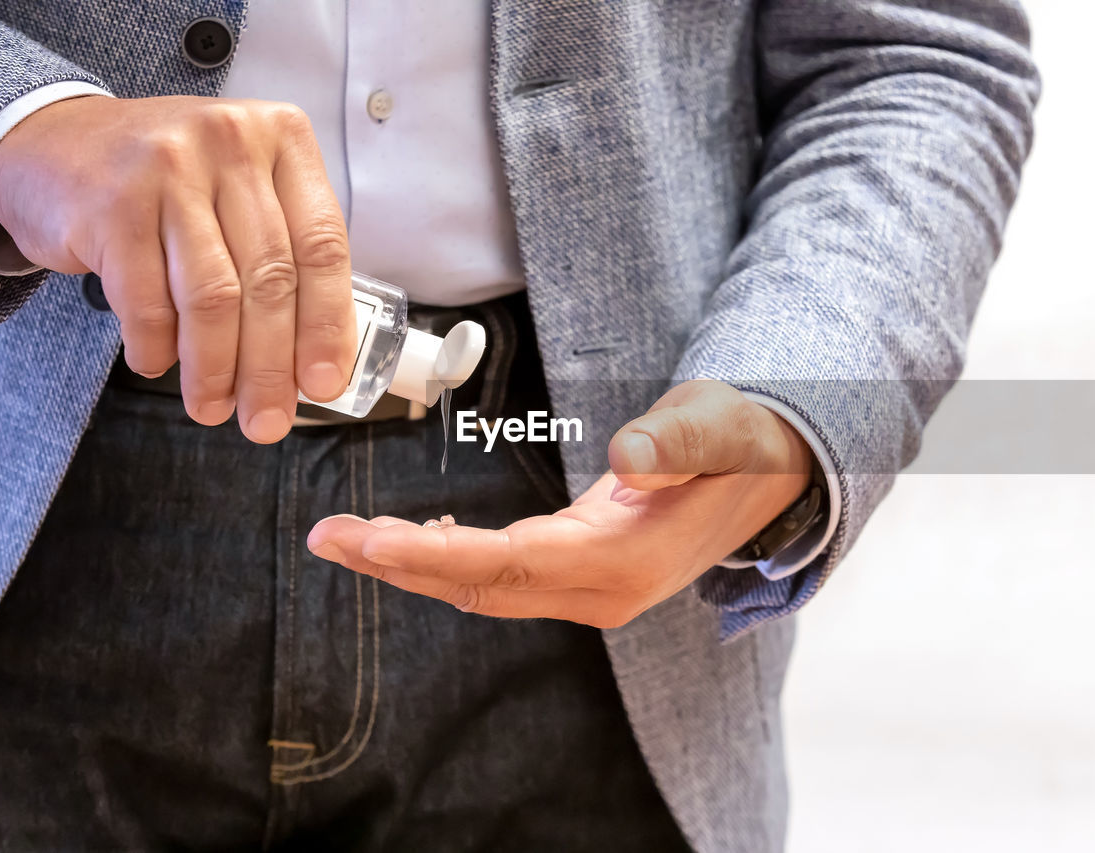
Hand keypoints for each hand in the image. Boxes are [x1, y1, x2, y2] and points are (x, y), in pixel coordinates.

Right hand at [0, 95, 355, 442]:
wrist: (53, 144)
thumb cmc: (171, 185)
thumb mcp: (241, 195)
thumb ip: (287, 257)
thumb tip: (320, 362)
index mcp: (283, 138)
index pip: (322, 246)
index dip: (327, 325)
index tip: (324, 383)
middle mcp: (230, 141)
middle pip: (269, 278)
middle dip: (270, 365)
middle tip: (266, 420)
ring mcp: (168, 167)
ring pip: (212, 296)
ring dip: (214, 368)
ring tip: (212, 407)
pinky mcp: (111, 203)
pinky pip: (146, 300)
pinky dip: (156, 345)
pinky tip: (157, 363)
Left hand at [307, 380, 814, 627]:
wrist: (767, 472)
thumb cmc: (740, 439)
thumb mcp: (719, 428)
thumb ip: (678, 446)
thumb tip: (631, 465)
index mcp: (629, 561)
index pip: (514, 564)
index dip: (437, 556)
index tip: (370, 540)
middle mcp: (604, 590)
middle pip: (484, 587)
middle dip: (401, 566)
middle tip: (327, 538)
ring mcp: (591, 587)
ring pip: (486, 586)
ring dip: (413, 565)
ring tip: (345, 539)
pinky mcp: (581, 571)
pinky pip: (503, 575)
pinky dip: (448, 561)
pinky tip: (409, 541)